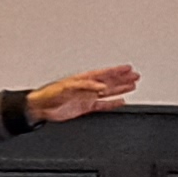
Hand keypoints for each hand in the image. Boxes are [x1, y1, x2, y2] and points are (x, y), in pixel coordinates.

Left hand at [26, 64, 140, 123]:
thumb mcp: (67, 87)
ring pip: (109, 92)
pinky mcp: (86, 107)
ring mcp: (88, 97)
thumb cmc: (50, 95)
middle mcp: (88, 87)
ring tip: (132, 85)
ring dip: (120, 88)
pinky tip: (120, 101)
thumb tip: (101, 86)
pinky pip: (103, 105)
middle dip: (123, 78)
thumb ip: (85, 86)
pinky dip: (112, 103)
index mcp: (84, 79)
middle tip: (136, 75)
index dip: (117, 71)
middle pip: (110, 81)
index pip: (104, 73)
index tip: (128, 68)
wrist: (41, 108)